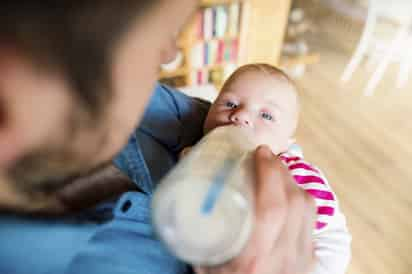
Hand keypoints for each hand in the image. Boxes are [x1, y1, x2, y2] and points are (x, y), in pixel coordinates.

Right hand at [195, 145, 316, 273]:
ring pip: (308, 209)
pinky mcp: (311, 260)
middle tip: (265, 156)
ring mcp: (303, 259)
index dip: (269, 174)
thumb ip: (197, 233)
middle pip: (295, 202)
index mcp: (255, 258)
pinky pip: (312, 220)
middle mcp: (286, 257)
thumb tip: (187, 189)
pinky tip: (286, 194)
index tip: (260, 152)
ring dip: (292, 182)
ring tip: (275, 171)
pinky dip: (300, 199)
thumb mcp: (204, 267)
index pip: (272, 208)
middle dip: (281, 171)